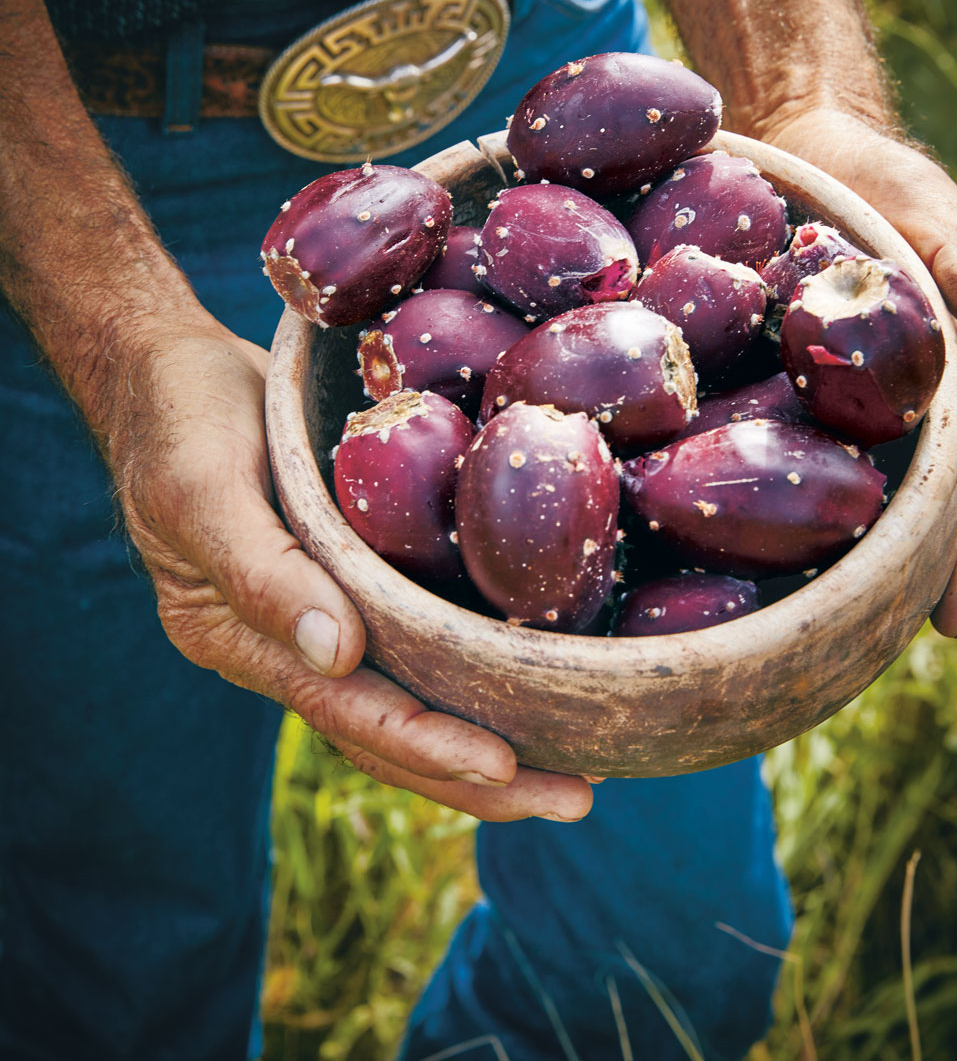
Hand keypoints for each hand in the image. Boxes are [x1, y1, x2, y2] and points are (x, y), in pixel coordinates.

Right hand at [107, 324, 592, 822]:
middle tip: (575, 800)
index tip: (506, 765)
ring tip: (574, 770)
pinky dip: (466, 671)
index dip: (425, 743)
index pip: (344, 710)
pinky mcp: (348, 574)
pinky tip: (529, 678)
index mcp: (239, 637)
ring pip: (405, 698)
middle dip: (478, 776)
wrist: (168, 369)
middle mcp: (283, 642)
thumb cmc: (178, 418)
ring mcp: (317, 613)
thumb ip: (261, 573)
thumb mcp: (202, 486)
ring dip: (482, 738)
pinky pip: (411, 641)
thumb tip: (339, 654)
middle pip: (386, 732)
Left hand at [762, 108, 956, 635]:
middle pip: (902, 514)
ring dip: (813, 562)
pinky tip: (692, 540)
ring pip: (825, 498)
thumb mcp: (927, 209)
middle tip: (854, 651)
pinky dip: (739, 496)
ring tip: (775, 628)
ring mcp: (819, 408)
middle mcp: (885, 412)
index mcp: (947, 385)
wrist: (797, 145)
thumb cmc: (879, 178)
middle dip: (890, 584)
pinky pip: (753, 448)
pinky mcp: (758, 387)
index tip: (956, 616)